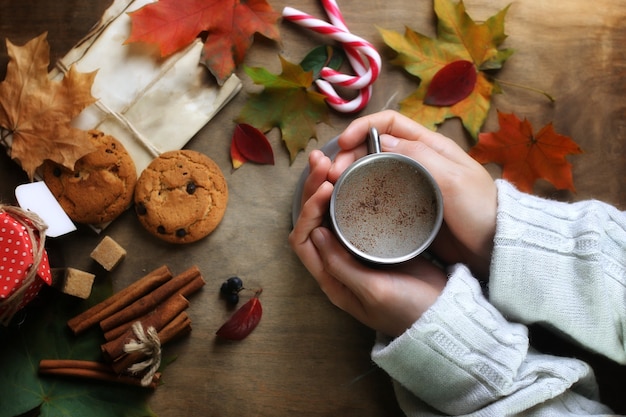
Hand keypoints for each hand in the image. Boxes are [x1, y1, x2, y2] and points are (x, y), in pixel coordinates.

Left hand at [289, 150, 446, 336]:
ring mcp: (356, 250)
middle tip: (322, 161)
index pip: (303, 240)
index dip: (308, 211)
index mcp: (331, 279)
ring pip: (331, 213)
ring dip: (328, 186)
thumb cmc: (409, 309)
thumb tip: (316, 233)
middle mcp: (338, 263)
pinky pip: (354, 212)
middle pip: (314, 221)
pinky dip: (351, 191)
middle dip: (313, 190)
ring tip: (333, 159)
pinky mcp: (376, 240)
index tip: (325, 188)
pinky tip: (358, 173)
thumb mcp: (374, 292)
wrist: (444, 313)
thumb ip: (342, 266)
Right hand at [333, 110, 496, 277]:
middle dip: (349, 153)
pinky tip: (350, 205)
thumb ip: (420, 156)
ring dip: (351, 174)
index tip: (343, 144)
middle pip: (374, 146)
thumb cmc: (480, 210)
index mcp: (430, 146)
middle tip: (332, 173)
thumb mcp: (454, 179)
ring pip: (372, 170)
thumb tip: (381, 140)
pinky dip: (361, 194)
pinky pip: (378, 194)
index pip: (389, 123)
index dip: (362, 127)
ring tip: (334, 188)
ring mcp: (411, 185)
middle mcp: (417, 161)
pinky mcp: (407, 207)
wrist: (493, 247)